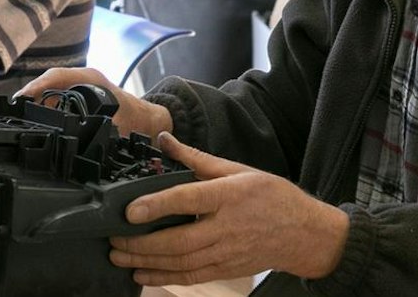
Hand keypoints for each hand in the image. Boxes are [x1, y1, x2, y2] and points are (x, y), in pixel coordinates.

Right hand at [18, 68, 171, 139]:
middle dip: (29, 93)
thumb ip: (101, 130)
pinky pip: (55, 94)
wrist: (148, 120)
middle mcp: (82, 78)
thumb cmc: (136, 119)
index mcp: (92, 79)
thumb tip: (81, 139)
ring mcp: (79, 85)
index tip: (22, 97)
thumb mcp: (119, 124)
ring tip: (16, 112)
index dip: (37, 85)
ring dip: (34, 98)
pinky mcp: (77, 94)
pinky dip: (42, 102)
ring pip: (49, 87)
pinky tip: (32, 114)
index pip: (58, 76)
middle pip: (49, 80)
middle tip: (11, 108)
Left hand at [111, 132, 349, 284]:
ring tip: (120, 257)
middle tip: (115, 239)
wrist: (303, 234)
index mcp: (229, 196)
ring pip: (181, 262)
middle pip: (179, 240)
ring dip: (147, 262)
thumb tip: (165, 140)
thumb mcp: (238, 169)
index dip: (157, 205)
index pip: (188, 200)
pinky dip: (164, 277)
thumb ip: (197, 158)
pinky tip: (142, 274)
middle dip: (142, 243)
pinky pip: (191, 277)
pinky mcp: (225, 269)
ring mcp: (226, 252)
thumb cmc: (271, 197)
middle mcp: (226, 227)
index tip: (131, 210)